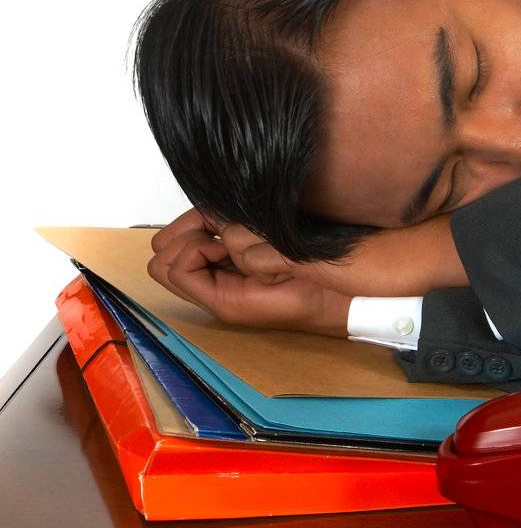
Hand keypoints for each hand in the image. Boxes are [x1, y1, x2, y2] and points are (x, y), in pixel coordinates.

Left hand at [147, 211, 351, 335]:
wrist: (349, 302)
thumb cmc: (325, 295)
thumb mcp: (292, 275)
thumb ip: (260, 257)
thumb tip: (228, 233)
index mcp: (222, 299)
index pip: (172, 267)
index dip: (194, 247)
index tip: (225, 244)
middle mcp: (216, 287)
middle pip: (163, 257)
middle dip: (186, 235)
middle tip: (219, 230)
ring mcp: (225, 274)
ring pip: (180, 245)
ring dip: (201, 229)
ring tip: (233, 224)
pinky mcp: (239, 261)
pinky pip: (206, 238)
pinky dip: (216, 226)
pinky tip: (245, 225)